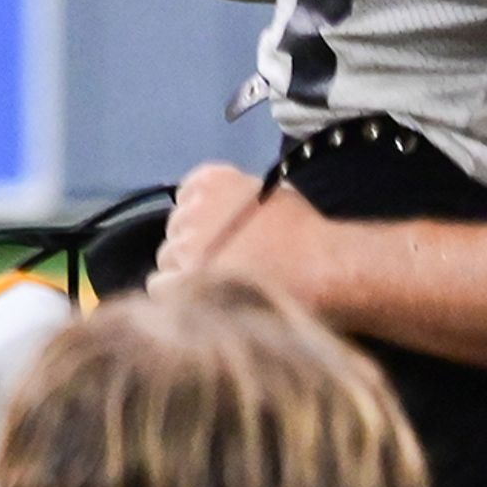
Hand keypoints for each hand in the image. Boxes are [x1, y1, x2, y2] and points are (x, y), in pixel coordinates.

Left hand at [156, 160, 337, 307]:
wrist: (323, 268)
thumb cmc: (309, 234)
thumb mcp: (273, 195)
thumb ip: (240, 199)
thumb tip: (228, 212)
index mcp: (210, 182)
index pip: (186, 197)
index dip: (202, 220)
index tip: (219, 237)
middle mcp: (191, 209)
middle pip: (175, 230)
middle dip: (193, 247)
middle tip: (223, 267)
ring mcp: (184, 245)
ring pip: (167, 259)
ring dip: (186, 272)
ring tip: (219, 289)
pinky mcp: (184, 279)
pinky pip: (162, 287)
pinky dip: (178, 296)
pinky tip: (203, 303)